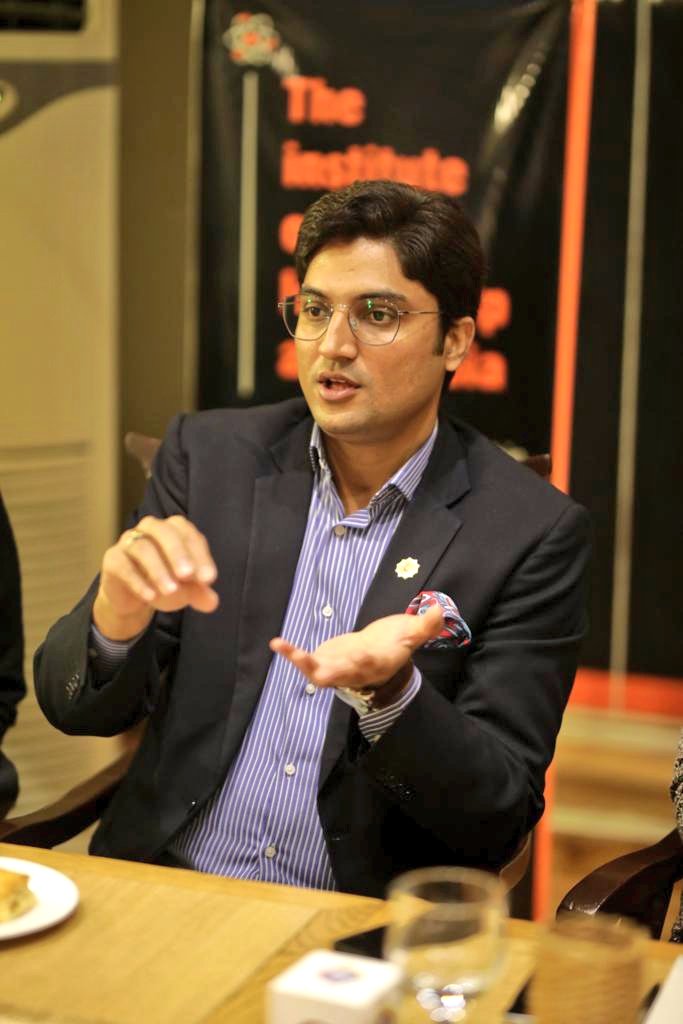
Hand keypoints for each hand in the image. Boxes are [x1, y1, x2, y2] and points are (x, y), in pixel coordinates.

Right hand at [93, 515, 218, 639]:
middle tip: (188, 576)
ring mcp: (129, 541)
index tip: (208, 579)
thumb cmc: (164, 581)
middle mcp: (151, 529)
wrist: (133, 595)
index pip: (189, 535)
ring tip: (170, 590)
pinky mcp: (113, 559)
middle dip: (178, 553)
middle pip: (164, 532)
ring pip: (142, 548)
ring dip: (158, 570)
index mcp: (174, 529)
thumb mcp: (186, 589)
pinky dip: (138, 581)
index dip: (200, 556)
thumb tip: (212, 602)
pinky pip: (123, 566)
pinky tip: (150, 597)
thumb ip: (200, 593)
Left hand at [269, 604, 443, 697]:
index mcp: (375, 662)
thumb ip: (424, 625)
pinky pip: (304, 660)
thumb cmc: (395, 642)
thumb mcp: (411, 633)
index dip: (362, 660)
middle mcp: (353, 670)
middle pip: (336, 675)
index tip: (358, 654)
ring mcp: (336, 667)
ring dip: (300, 661)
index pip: (368, 663)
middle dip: (322, 669)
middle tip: (307, 662)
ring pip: (315, 671)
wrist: (379, 652)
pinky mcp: (323, 659)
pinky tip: (277, 644)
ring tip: (282, 646)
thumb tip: (440, 610)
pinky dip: (292, 654)